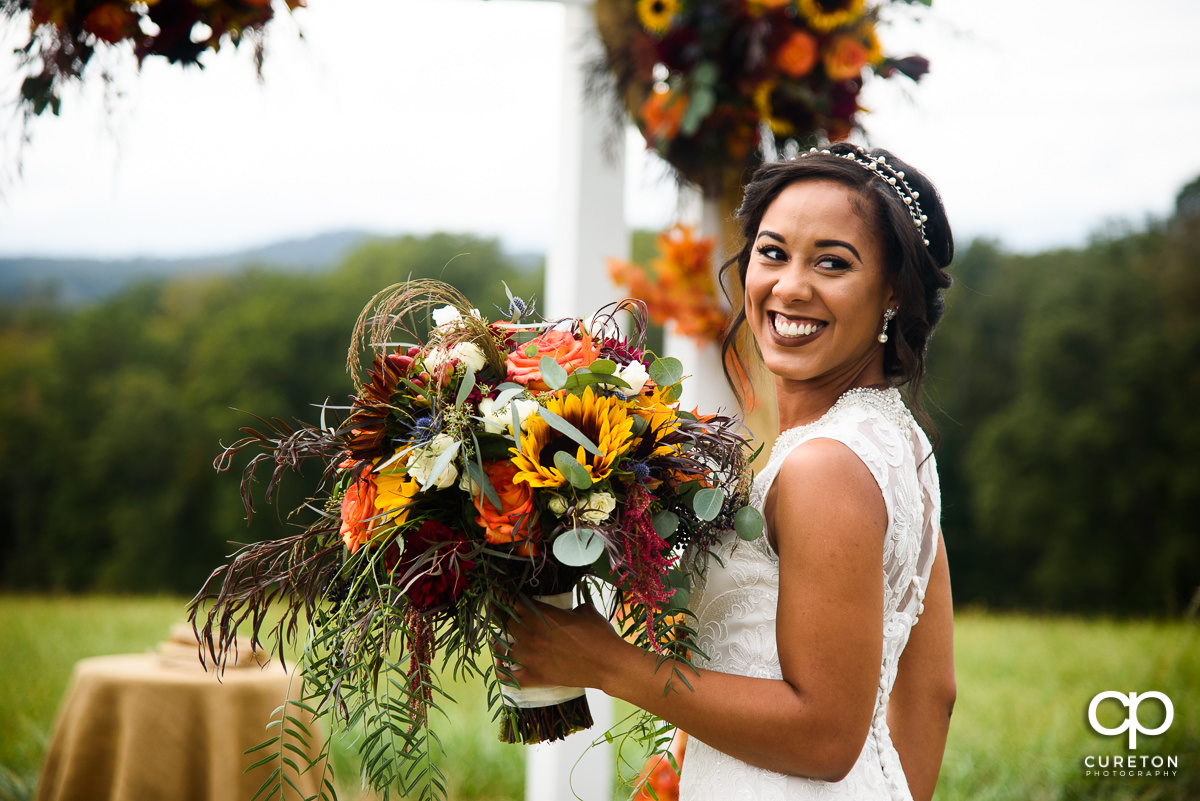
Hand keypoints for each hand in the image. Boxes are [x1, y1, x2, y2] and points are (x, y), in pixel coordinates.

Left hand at [502, 597, 626, 690]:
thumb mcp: (585, 610)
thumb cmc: (600, 634)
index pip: (514, 601)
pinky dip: (502, 671)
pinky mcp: (536, 677)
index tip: (503, 594)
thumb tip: (568, 608)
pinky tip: (501, 665)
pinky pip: (510, 677)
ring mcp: (531, 658)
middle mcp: (531, 634)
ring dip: (501, 641)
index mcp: (542, 615)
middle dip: (501, 615)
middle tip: (499, 612)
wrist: (609, 664)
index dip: (507, 596)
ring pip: (503, 647)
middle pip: (505, 622)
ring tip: (501, 638)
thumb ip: (569, 607)